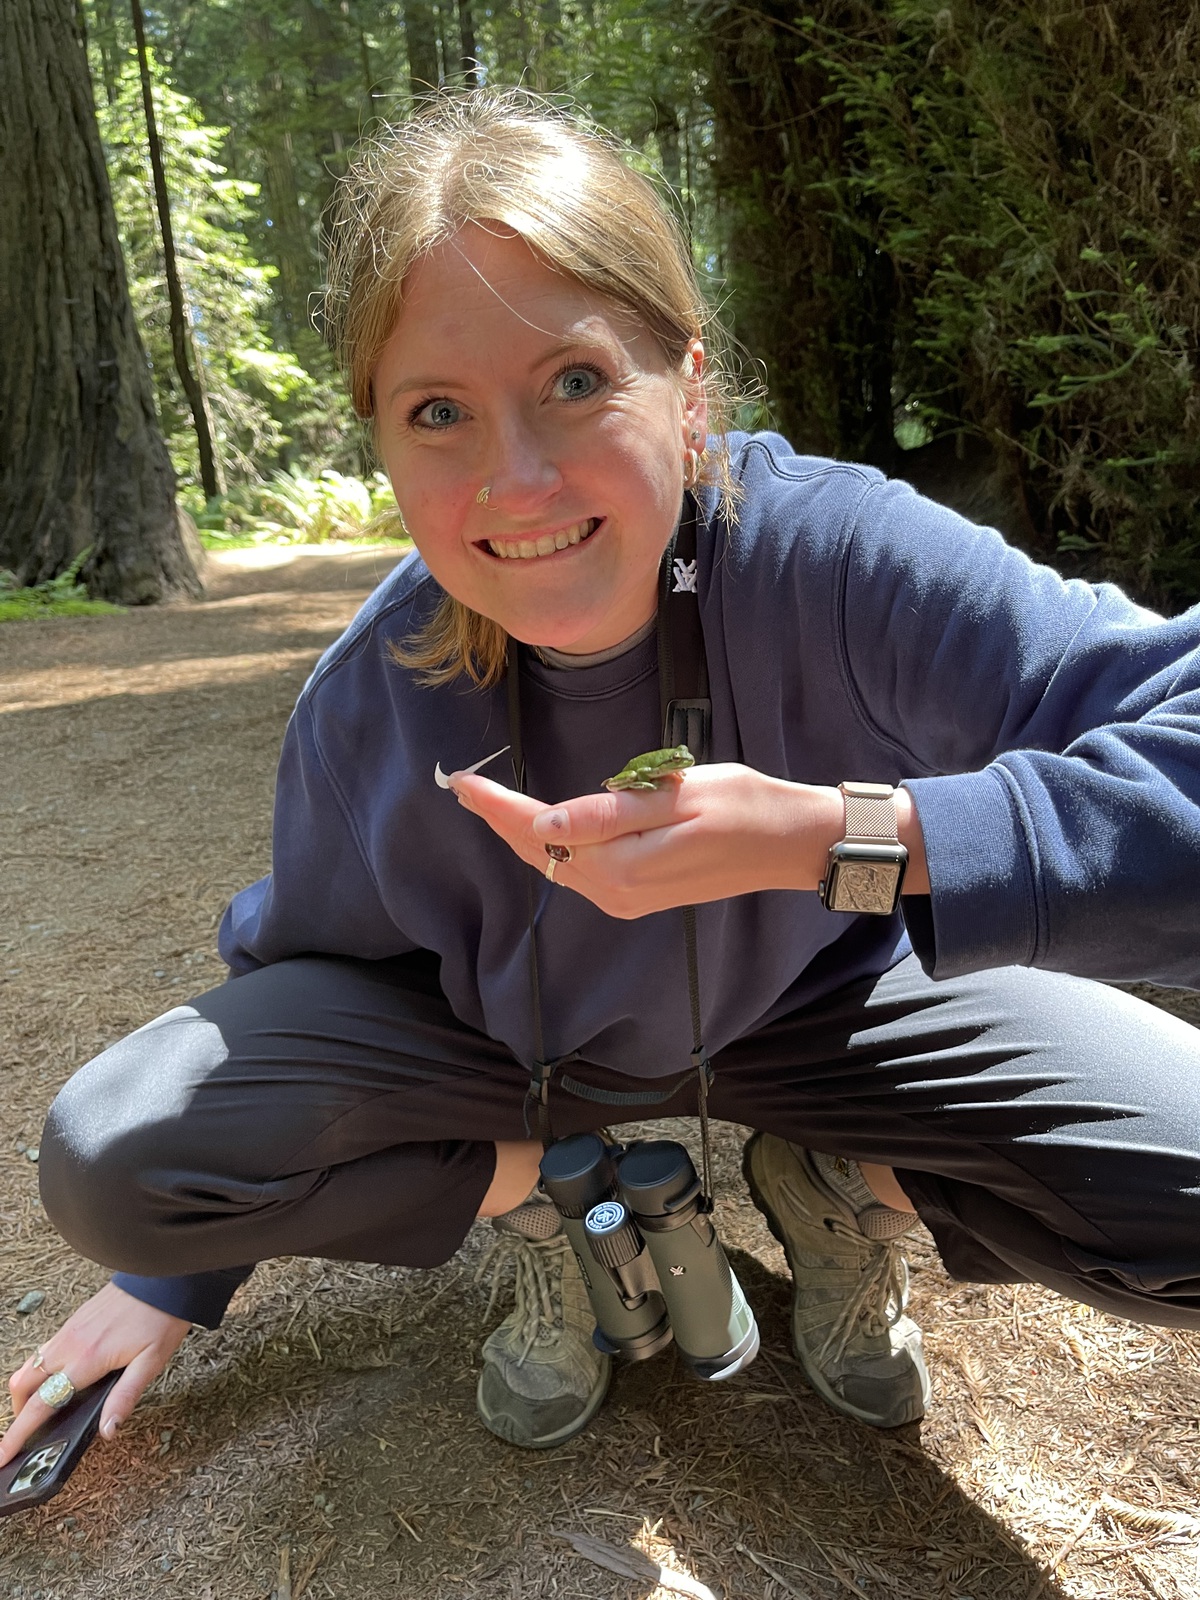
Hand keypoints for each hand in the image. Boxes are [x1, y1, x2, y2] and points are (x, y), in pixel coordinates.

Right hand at [1, 1283, 189, 1467]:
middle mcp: (69, 1344)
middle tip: (26, 1434)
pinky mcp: (73, 1321)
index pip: (41, 1404)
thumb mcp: (151, 1362)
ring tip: (40, 1410)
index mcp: (87, 1360)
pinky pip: (43, 1350)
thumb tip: (107, 1430)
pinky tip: (56, 1379)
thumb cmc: (160, 1318)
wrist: (161, 1277)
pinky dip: (38, 1370)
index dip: (18, 1433)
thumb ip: (125, 1397)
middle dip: (18, 1413)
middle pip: (23, 1385)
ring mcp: (69, 1331)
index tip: (2, 1454)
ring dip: (26, 1391)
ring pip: (29, 1366)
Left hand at [451, 762, 844, 917]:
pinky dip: (551, 846)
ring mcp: (626, 898)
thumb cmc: (744, 806)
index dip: (497, 805)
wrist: (791, 844)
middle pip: (539, 852)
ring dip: (520, 833)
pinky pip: (578, 869)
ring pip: (555, 863)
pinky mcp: (638, 894)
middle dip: (498, 819)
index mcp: (620, 866)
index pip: (540, 831)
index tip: (461, 780)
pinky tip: (540, 827)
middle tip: (461, 785)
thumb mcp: (676, 796)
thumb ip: (609, 812)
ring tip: (487, 801)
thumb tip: (546, 824)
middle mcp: (615, 891)